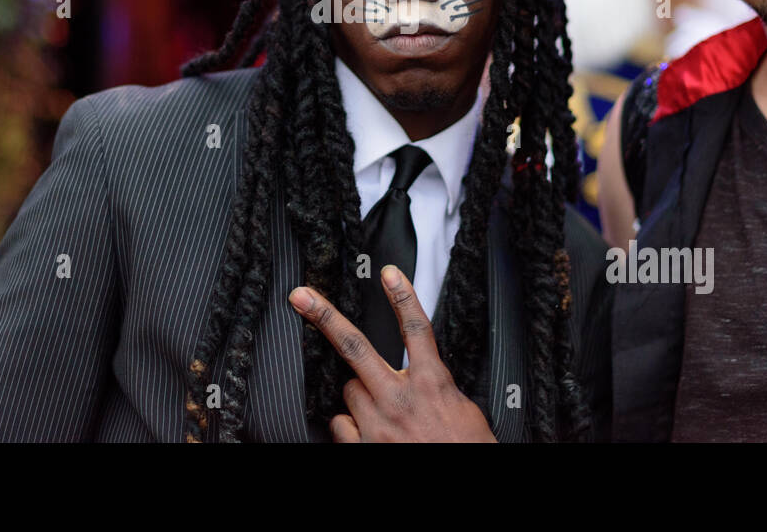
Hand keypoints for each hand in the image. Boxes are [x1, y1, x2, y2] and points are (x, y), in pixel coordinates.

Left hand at [288, 265, 496, 441]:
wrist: (463, 493)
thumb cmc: (466, 451)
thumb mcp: (465, 411)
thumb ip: (438, 386)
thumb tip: (423, 376)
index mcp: (433, 384)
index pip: (416, 329)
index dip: (402, 296)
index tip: (387, 273)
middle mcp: (400, 399)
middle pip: (355, 347)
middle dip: (325, 318)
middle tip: (301, 296)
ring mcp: (377, 424)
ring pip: (348, 391)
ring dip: (360, 396)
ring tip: (384, 414)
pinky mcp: (362, 448)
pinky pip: (340, 425)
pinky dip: (350, 426)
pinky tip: (369, 435)